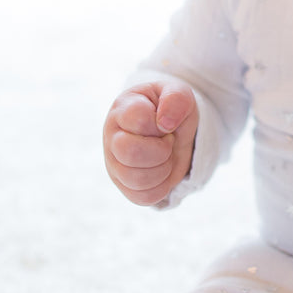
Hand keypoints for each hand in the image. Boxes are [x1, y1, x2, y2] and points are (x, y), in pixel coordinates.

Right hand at [103, 81, 198, 205]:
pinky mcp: (125, 186)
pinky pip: (144, 197)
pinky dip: (163, 187)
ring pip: (137, 179)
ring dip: (164, 169)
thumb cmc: (171, 109)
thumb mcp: (180, 94)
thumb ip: (176, 99)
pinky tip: (163, 170)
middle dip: (161, 149)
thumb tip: (164, 124)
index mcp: (123, 109)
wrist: (173, 130)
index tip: (165, 122)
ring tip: (165, 155)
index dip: (160, 124)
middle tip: (167, 141)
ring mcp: (115, 164)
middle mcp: (112, 138)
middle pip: (130, 152)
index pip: (138, 119)